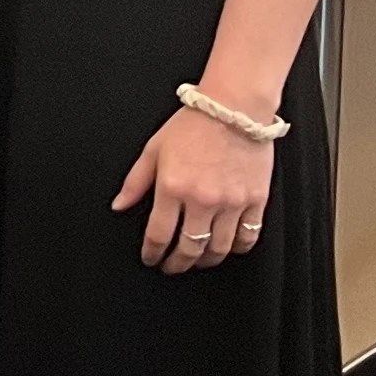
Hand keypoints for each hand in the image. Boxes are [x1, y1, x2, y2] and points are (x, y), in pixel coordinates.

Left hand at [113, 106, 271, 272]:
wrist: (234, 108)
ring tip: (197, 260)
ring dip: (205, 261)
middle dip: (177, 264)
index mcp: (172, 188)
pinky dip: (237, 248)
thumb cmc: (192, 125)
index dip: (152, 253)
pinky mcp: (256, 200)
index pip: (159, 235)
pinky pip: (248, 236)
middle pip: (189, 249)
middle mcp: (202, 200)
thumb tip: (119, 206)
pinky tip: (227, 248)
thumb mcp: (153, 150)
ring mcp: (231, 202)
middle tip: (171, 266)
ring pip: (219, 249)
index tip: (151, 259)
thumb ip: (135, 182)